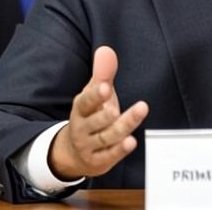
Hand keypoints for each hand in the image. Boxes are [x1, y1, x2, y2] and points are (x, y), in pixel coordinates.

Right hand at [48, 46, 148, 180]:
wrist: (74, 152)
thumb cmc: (91, 116)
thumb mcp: (94, 94)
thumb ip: (103, 73)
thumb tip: (106, 50)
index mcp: (81, 109)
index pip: (85, 102)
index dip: (95, 95)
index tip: (105, 86)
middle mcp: (83, 128)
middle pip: (95, 121)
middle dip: (104, 115)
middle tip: (114, 108)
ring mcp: (90, 146)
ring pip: (106, 137)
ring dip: (121, 128)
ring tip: (136, 116)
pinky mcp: (99, 160)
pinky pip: (110, 155)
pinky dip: (119, 149)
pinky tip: (131, 142)